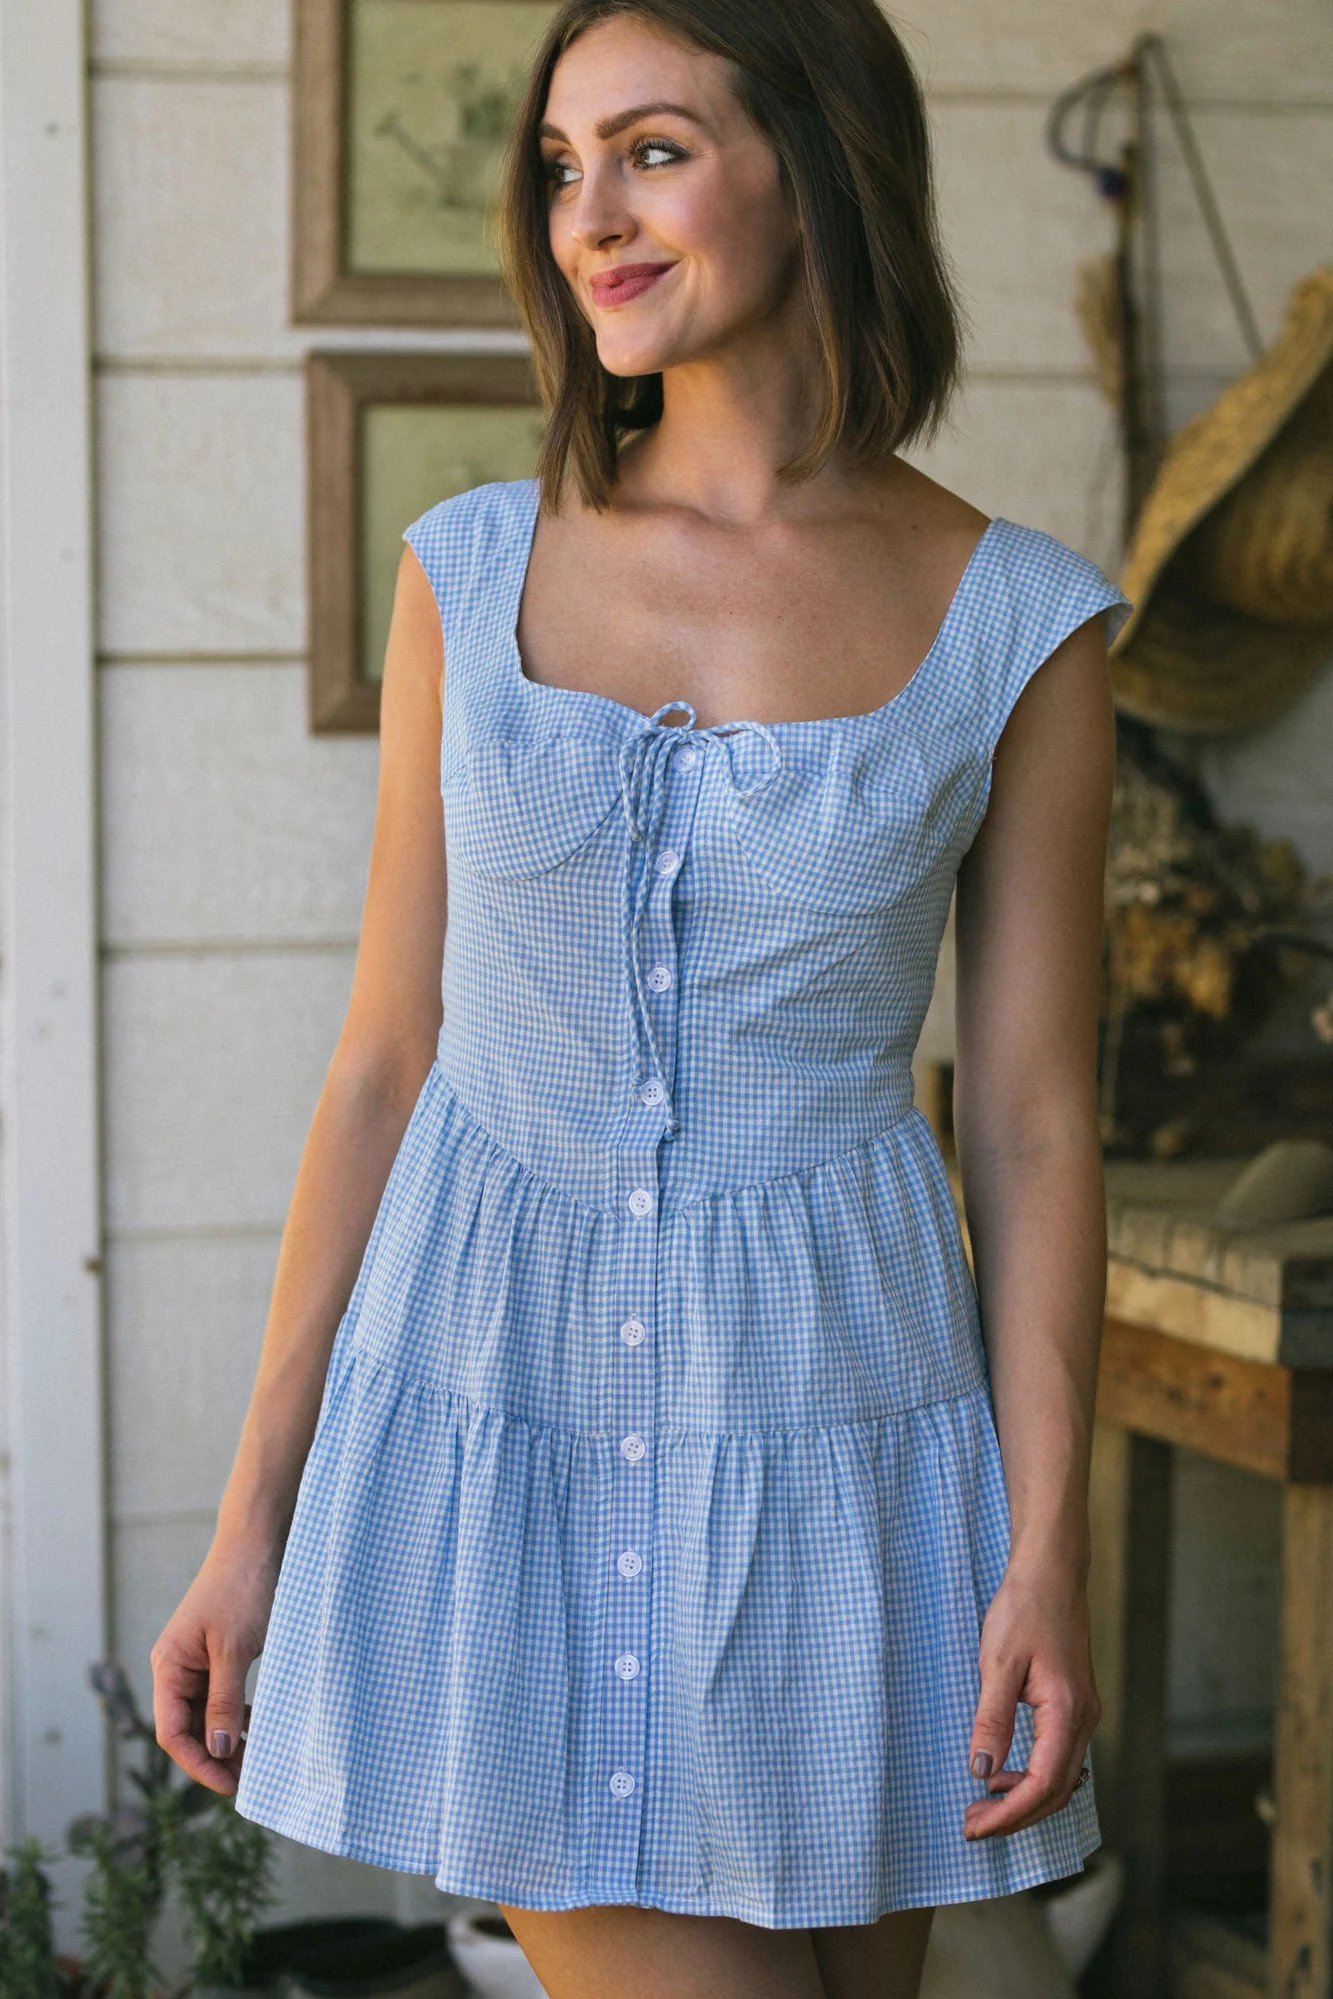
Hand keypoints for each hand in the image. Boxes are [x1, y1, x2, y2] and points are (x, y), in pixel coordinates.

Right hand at [150, 1537, 281, 1796]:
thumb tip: (219, 1752)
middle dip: (215, 1758)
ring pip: (206, 1715)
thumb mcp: (234, 1650)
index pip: (172, 1733)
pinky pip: (221, 1697)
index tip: (231, 1786)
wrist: (256, 1542)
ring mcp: (196, 1661)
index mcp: (168, 1667)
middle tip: (250, 1781)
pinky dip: (237, 1716)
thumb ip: (224, 1702)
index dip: (199, 1764)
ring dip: (227, 1740)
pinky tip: (259, 1728)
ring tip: (257, 1762)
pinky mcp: (218, 1653)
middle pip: (187, 1729)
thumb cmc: (241, 1590)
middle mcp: (176, 1667)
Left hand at [963, 1561, 1099, 1840]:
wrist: (1052, 1573)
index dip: (1009, 1814)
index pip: (1042, 1785)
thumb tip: (982, 1771)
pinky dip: (1034, 1777)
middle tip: (973, 1825)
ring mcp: (1084, 1714)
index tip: (974, 1826)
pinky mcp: (1076, 1706)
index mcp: (1067, 1711)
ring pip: (1062, 1778)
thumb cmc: (1024, 1610)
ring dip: (1025, 1799)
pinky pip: (1060, 1758)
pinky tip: (1004, 1772)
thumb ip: (992, 1719)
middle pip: (1057, 1792)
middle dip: (1016, 1816)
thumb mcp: (998, 1663)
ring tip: (983, 1803)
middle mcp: (1084, 1719)